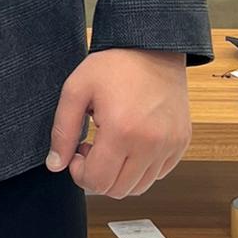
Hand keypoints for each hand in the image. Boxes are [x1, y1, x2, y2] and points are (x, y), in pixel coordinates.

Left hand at [45, 49, 191, 197]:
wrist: (154, 47)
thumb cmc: (114, 65)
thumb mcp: (76, 89)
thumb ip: (62, 130)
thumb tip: (55, 165)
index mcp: (122, 131)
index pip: (97, 182)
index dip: (79, 173)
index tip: (77, 151)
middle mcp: (151, 144)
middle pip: (117, 190)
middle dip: (98, 176)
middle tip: (92, 148)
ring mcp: (170, 146)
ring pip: (139, 187)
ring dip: (119, 174)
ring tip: (111, 145)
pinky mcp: (181, 143)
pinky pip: (158, 174)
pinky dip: (141, 168)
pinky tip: (130, 143)